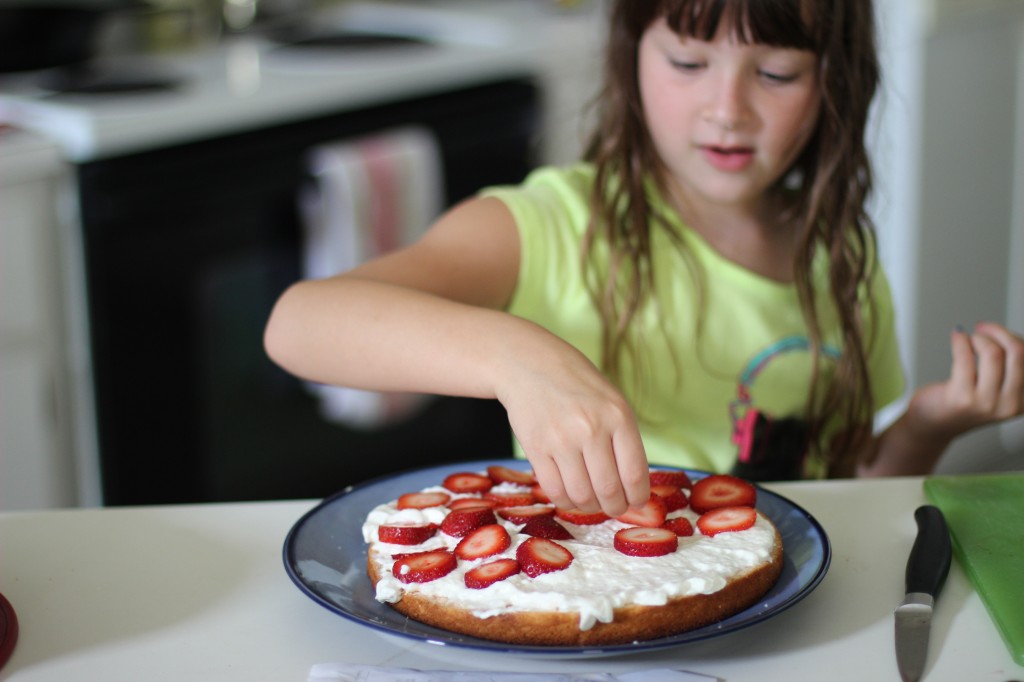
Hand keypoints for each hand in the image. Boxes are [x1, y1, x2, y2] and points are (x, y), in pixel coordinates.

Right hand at [494, 338, 649, 517]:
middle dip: (614, 507)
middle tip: (612, 507)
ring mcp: (561, 439)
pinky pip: (554, 490)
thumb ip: (624, 440)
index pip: (635, 474)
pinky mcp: (535, 448)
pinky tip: (569, 494)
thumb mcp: (611, 402)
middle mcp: (591, 428)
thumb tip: (634, 488)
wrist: (529, 364)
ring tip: (590, 500)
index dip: (637, 498)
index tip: (635, 502)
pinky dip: (565, 501)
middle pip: (608, 491)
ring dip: (589, 506)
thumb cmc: (576, 386)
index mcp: (618, 416)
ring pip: (581, 496)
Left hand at [909, 322, 1023, 438]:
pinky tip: (957, 337)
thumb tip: (1011, 335)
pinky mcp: (961, 398)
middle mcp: (1011, 404)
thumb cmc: (965, 401)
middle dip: (999, 332)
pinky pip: (965, 356)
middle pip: (1018, 352)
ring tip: (968, 339)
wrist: (934, 425)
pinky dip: (960, 340)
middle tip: (982, 328)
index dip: (1014, 338)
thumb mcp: (998, 390)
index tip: (999, 333)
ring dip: (979, 337)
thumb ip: (1010, 368)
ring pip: (993, 353)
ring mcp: (986, 403)